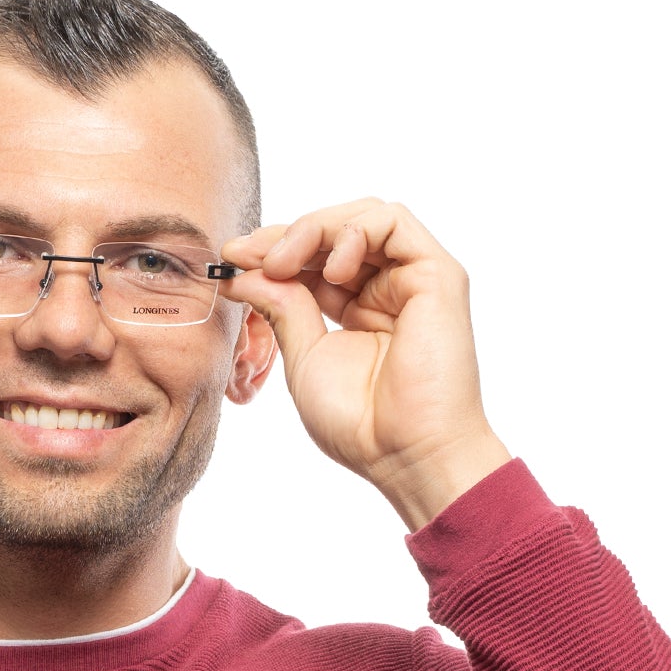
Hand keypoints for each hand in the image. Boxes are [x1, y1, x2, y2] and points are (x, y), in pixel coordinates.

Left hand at [221, 198, 512, 531]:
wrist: (405, 454)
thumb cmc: (360, 423)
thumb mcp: (304, 358)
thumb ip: (282, 308)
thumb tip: (244, 271)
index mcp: (357, 309)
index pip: (313, 259)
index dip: (273, 251)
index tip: (232, 258)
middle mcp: (387, 289)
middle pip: (336, 231)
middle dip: (286, 235)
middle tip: (249, 254)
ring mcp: (413, 279)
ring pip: (364, 217)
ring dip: (315, 229)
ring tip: (284, 263)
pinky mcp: (438, 275)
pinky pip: (395, 223)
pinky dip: (356, 232)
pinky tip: (332, 270)